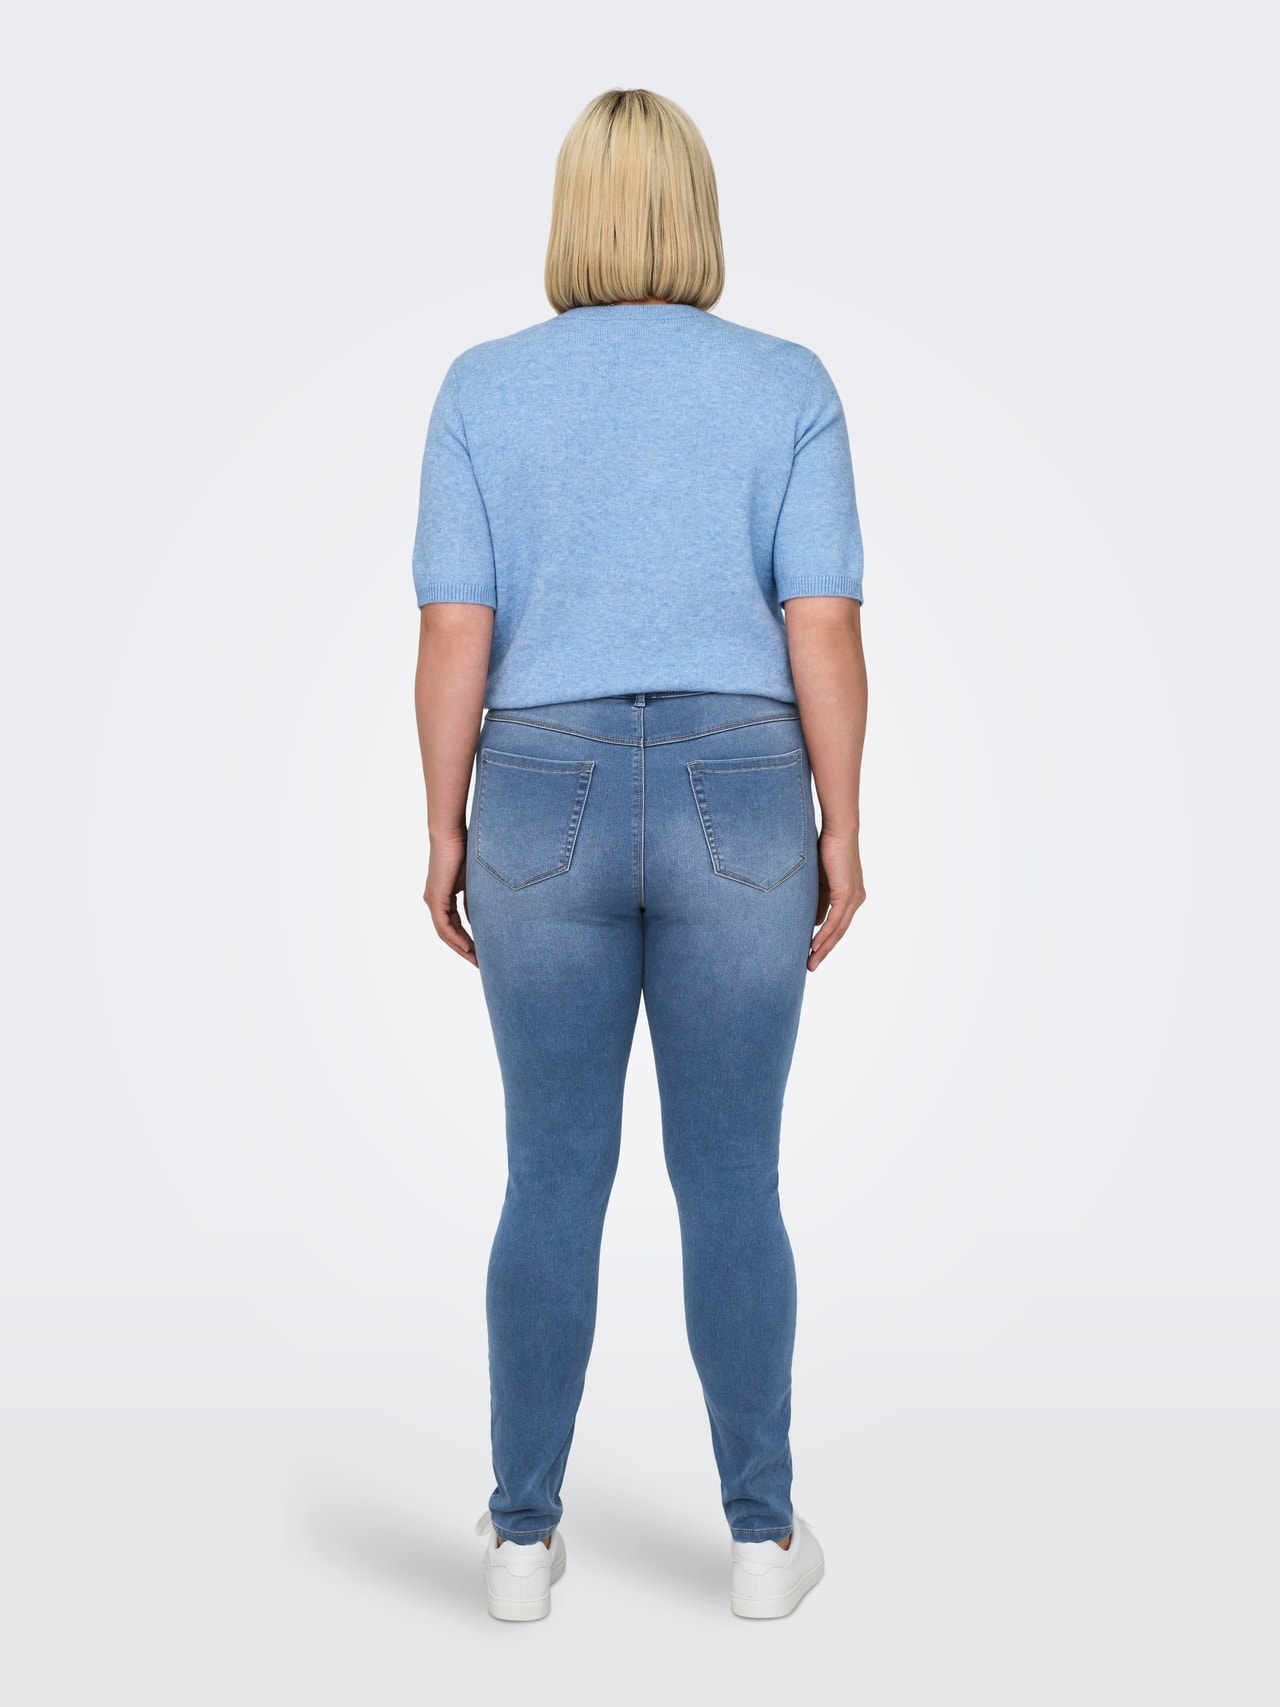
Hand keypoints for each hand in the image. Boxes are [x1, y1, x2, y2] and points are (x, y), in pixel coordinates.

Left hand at [424, 831, 476, 965]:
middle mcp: (434, 901)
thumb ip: (474, 900)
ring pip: (445, 933)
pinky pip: (444, 925)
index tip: (481, 952)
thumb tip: (481, 920)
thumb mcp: (473, 881)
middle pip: (448, 934)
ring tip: (476, 960)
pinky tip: (469, 947)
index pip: (454, 926)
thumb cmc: (465, 850)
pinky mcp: (435, 898)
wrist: (452, 834)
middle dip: (464, 950)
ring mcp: (433, 900)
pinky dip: (456, 938)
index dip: (467, 941)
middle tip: (480, 964)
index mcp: (443, 897)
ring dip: (460, 948)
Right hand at [808, 826, 864, 970]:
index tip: (812, 954)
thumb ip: (818, 900)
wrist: (838, 830)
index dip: (825, 941)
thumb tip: (814, 922)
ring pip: (838, 930)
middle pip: (839, 932)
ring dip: (823, 948)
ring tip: (810, 962)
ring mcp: (853, 897)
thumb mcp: (820, 881)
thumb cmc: (826, 849)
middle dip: (824, 951)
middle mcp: (856, 899)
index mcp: (850, 896)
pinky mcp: (847, 893)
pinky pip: (835, 920)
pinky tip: (814, 945)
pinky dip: (824, 934)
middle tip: (810, 966)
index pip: (837, 925)